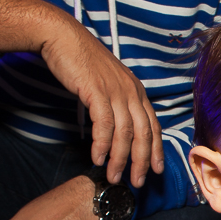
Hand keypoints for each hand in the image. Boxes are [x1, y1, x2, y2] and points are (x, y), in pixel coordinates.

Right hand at [0, 0, 163, 187]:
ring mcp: (115, 91)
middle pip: (143, 134)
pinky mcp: (97, 91)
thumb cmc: (83, 61)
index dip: (156, 149)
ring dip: (120, 158)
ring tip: (114, 176)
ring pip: (125, 133)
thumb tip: (116, 127)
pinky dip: (102, 144)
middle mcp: (131, 92)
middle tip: (137, 182)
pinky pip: (104, 124)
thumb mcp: (108, 83)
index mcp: (137, 91)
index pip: (153, 125)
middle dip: (142, 161)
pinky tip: (98, 158)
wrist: (63, 37)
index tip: (157, 169)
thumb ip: (116, 103)